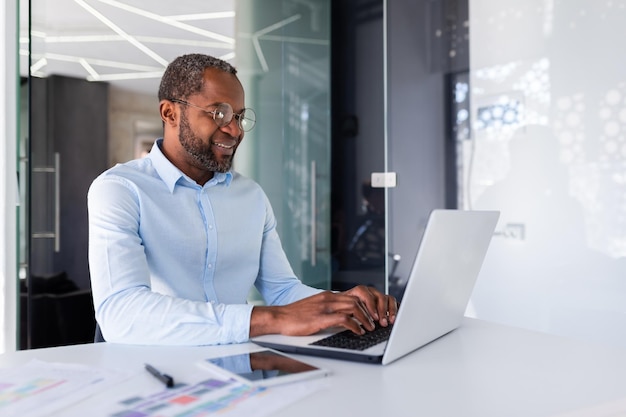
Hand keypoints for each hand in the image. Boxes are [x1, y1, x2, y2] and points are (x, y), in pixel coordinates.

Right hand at [250, 288, 396, 337]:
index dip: (366, 305)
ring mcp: (325, 307)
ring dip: (366, 318)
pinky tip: (359, 331)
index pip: (353, 295)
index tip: (372, 314)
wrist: (278, 317)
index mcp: (327, 295)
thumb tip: (343, 318)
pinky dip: (356, 325)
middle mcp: (328, 298)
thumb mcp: (314, 308)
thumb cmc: (294, 316)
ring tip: (371, 327)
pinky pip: (345, 319)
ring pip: (354, 307)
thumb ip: (328, 309)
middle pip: (357, 299)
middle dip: (371, 310)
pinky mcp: (321, 318)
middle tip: (376, 321)